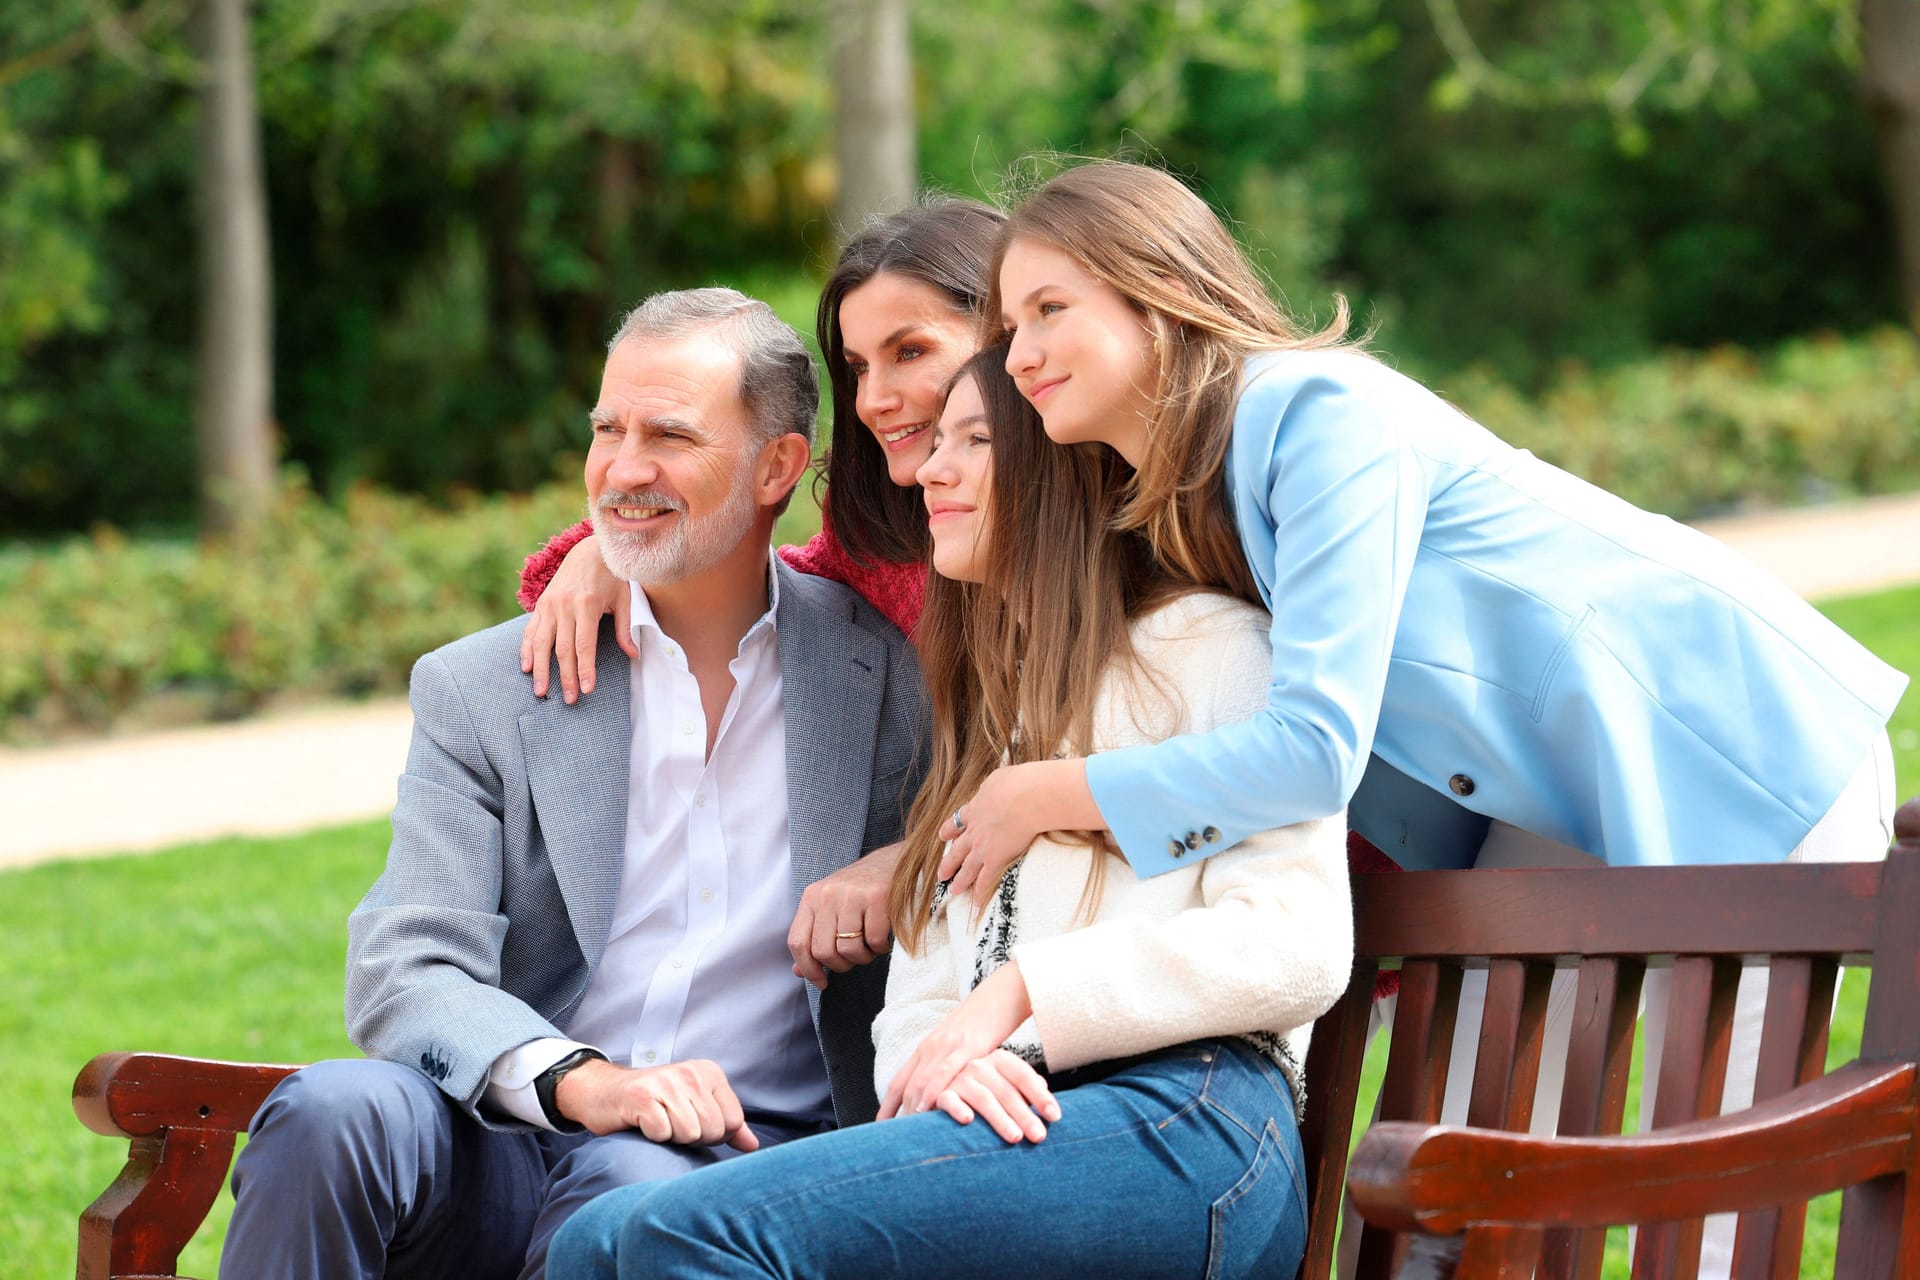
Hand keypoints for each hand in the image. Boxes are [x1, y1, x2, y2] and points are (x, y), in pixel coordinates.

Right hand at [519, 534, 631, 702]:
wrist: (589, 550)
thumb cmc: (611, 577)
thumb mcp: (624, 599)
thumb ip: (624, 628)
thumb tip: (634, 655)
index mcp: (586, 605)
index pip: (584, 645)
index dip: (585, 669)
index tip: (586, 689)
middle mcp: (564, 606)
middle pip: (563, 649)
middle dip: (566, 677)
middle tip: (569, 700)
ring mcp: (549, 605)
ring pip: (542, 643)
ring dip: (541, 669)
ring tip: (541, 692)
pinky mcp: (540, 604)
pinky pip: (531, 630)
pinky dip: (527, 649)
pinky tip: (526, 667)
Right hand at [552, 1057, 759, 1151]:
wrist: (604, 1092)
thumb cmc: (654, 1104)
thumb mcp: (695, 1107)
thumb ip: (727, 1125)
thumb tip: (753, 1145)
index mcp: (709, 1073)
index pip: (733, 1121)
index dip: (715, 1134)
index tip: (693, 1124)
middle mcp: (690, 1073)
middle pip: (713, 1130)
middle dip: (693, 1138)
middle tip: (672, 1124)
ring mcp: (666, 1084)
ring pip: (690, 1134)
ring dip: (672, 1138)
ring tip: (659, 1122)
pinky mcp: (642, 1098)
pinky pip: (663, 1134)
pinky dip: (653, 1137)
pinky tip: (644, 1124)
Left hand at [788, 841, 901, 989]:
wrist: (893, 862)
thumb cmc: (860, 891)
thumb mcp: (830, 908)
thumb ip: (813, 936)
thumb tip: (799, 971)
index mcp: (812, 897)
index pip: (797, 942)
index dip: (808, 969)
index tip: (821, 982)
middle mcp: (828, 894)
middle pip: (823, 951)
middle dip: (840, 966)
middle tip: (853, 960)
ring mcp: (852, 895)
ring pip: (848, 950)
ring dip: (862, 958)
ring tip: (870, 949)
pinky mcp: (877, 897)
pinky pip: (874, 940)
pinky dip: (880, 948)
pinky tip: (883, 940)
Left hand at [878, 963, 1039, 1121]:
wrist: (1002, 995)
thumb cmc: (984, 1023)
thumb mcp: (959, 1046)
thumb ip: (948, 1067)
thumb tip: (946, 1093)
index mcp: (927, 1047)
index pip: (900, 1081)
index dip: (888, 1105)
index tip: (881, 1126)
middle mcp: (931, 1047)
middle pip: (906, 1085)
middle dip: (897, 1113)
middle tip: (893, 1138)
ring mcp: (947, 1046)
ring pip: (921, 1081)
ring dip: (911, 1108)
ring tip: (906, 1132)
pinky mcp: (966, 1046)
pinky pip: (944, 1072)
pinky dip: (932, 1091)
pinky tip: (927, 1108)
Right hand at [925, 1050, 1061, 1144]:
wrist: (941, 1088)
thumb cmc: (984, 1090)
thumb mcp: (1006, 1084)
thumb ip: (1025, 1087)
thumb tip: (1044, 1088)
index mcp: (999, 1060)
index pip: (1024, 1076)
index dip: (1041, 1096)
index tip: (1055, 1116)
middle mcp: (980, 1066)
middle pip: (1007, 1091)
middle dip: (1025, 1114)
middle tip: (1039, 1136)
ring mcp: (960, 1078)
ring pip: (984, 1098)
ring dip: (1000, 1119)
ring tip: (1015, 1137)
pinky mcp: (940, 1093)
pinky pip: (949, 1100)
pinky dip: (957, 1109)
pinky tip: (968, 1120)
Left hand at [939, 759, 1099, 908]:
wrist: (1027, 797)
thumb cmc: (1018, 782)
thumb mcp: (999, 777)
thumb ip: (992, 785)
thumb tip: (995, 786)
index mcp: (976, 808)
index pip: (960, 821)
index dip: (950, 829)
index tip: (943, 835)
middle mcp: (975, 830)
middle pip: (958, 849)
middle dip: (949, 862)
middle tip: (941, 873)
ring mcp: (983, 846)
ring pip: (967, 867)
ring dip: (959, 880)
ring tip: (953, 891)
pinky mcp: (995, 858)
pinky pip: (984, 879)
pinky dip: (978, 892)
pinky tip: (974, 902)